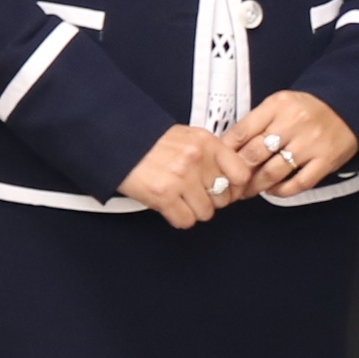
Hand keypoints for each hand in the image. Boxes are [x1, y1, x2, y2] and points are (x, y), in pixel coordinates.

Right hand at [118, 124, 246, 228]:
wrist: (118, 141)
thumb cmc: (148, 140)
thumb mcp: (186, 136)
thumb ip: (209, 153)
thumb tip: (229, 174)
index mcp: (205, 142)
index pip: (241, 173)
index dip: (236, 187)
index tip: (230, 190)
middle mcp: (196, 159)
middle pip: (223, 197)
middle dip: (212, 200)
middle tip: (198, 195)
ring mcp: (181, 178)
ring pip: (206, 212)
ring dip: (194, 210)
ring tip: (182, 200)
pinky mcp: (164, 195)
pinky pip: (186, 221)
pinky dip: (179, 218)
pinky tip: (172, 206)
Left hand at [222, 91, 358, 199]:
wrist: (347, 106)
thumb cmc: (307, 108)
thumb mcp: (279, 104)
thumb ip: (257, 122)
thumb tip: (229, 147)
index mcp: (278, 105)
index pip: (243, 130)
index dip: (227, 150)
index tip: (218, 161)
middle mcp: (293, 123)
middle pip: (255, 153)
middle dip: (238, 171)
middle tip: (230, 182)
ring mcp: (310, 144)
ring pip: (273, 172)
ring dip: (256, 185)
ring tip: (247, 191)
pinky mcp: (325, 161)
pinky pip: (298, 183)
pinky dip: (281, 191)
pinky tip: (272, 190)